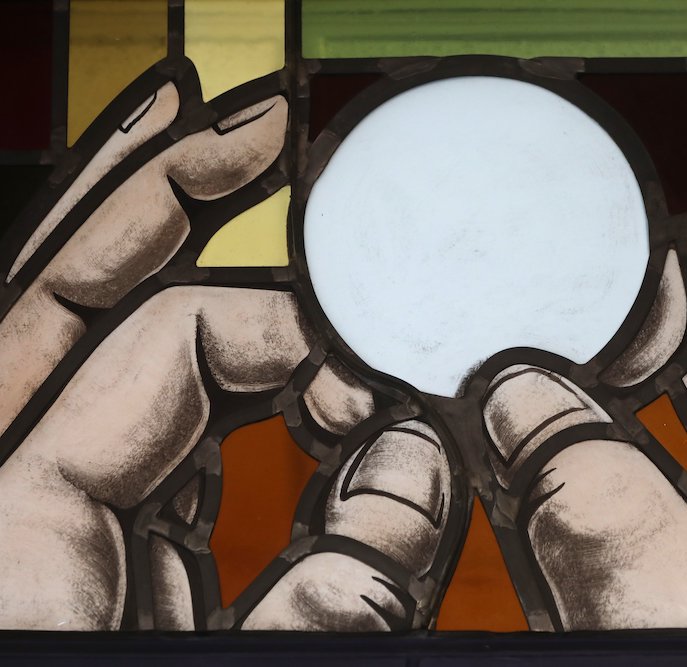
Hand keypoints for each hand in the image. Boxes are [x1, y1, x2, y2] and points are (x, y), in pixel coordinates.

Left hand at [0, 60, 457, 630]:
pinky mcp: (82, 557)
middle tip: (252, 122)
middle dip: (165, 188)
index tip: (388, 368)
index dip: (296, 331)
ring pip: (76, 341)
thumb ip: (346, 586)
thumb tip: (419, 458)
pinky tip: (243, 324)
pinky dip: (184, 358)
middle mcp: (3, 509)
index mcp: (14, 538)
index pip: (164, 346)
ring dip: (149, 241)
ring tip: (217, 159)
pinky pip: (123, 420)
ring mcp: (38, 522)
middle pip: (62, 292)